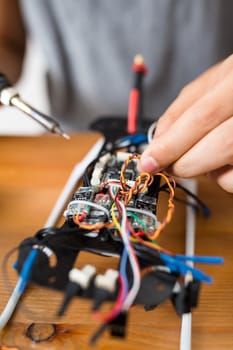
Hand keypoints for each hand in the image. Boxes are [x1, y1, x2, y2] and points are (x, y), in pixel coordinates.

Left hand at [139, 55, 232, 192]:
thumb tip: (156, 142)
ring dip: (204, 169)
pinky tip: (223, 161)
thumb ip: (182, 108)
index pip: (202, 117)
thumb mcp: (213, 83)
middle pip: (220, 145)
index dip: (171, 144)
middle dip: (184, 161)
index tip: (149, 160)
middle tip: (168, 165)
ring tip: (202, 154)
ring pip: (230, 169)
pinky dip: (222, 178)